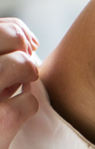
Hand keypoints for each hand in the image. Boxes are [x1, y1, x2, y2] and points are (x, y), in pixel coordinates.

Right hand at [0, 19, 42, 148]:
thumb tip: (28, 41)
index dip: (16, 31)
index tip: (27, 44)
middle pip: (11, 38)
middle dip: (25, 50)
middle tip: (25, 69)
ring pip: (23, 64)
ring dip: (28, 76)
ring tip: (16, 90)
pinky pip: (29, 102)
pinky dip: (27, 108)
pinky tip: (13, 117)